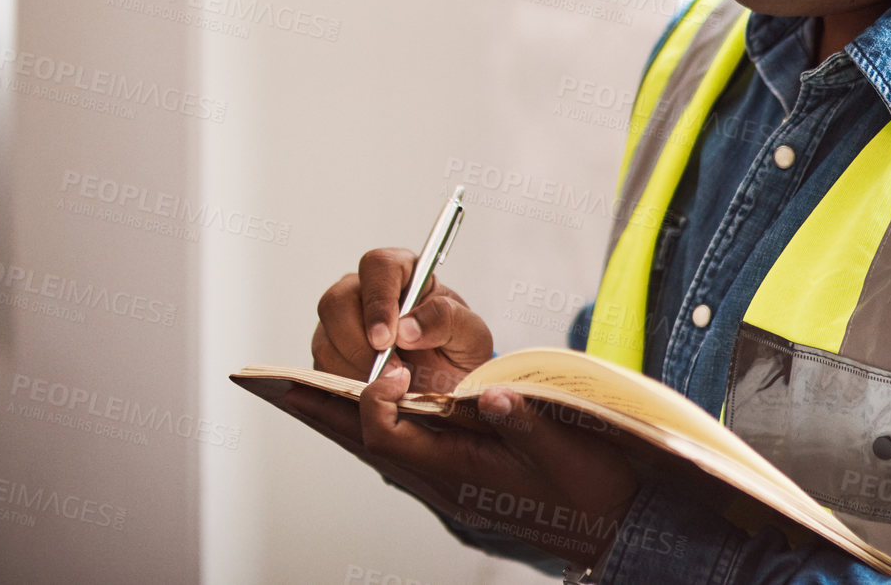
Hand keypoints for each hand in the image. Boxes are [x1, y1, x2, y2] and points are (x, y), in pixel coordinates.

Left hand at [283, 369, 638, 567]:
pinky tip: (367, 408)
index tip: (386, 365)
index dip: (376, 398)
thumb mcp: (566, 449)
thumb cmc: (589, 487)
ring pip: (377, 448)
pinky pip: (398, 451)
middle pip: (365, 444)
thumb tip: (489, 396)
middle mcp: (442, 484)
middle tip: (280, 386)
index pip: (389, 437)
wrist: (610, 525)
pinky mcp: (453, 480)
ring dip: (343, 418)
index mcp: (459, 477)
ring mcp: (445, 485)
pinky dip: (374, 426)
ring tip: (309, 392)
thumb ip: (524, 421)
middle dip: (323, 412)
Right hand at [312, 247, 492, 394]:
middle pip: (337, 302)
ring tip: (388, 387)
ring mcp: (342, 323)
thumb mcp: (471, 336)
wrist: (448, 386)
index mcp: (402, 273)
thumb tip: (408, 327)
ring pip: (326, 338)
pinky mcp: (332, 355)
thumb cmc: (457, 351)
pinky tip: (373, 393)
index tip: (387, 338)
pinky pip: (323, 368)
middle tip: (388, 373)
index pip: (378, 267)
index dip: (378, 300)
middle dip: (358, 343)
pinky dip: (344, 385)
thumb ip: (447, 320)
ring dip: (353, 368)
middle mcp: (364, 292)